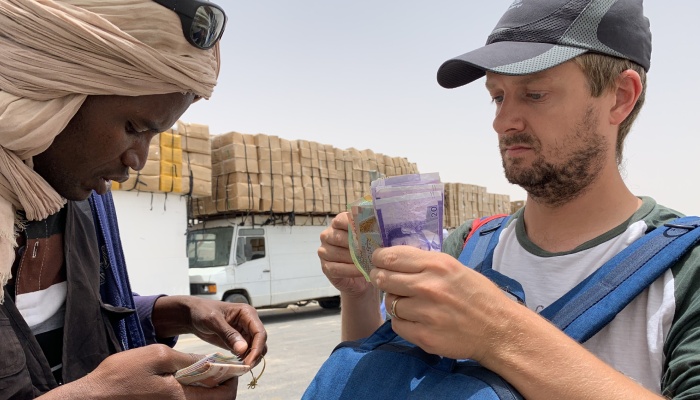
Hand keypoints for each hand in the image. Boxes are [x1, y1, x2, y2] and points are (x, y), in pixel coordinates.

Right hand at [47, 345, 238, 398]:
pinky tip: (185, 377)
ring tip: (202, 369)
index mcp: (182, 397)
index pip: (224, 396)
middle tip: (219, 366)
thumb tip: (208, 361)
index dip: (233, 379)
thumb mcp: (157, 355)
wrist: (93, 397)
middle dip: (222, 384)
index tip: (232, 365)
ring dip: (207, 387)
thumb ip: (186, 359)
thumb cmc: (120, 375)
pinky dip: (193, 391)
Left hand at [152, 296, 266, 366]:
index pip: (260, 332)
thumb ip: (228, 334)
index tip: (249, 362)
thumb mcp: (213, 321)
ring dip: (250, 359)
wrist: (192, 315)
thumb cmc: (202, 312)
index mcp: (247, 313)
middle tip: (243, 368)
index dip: (257, 348)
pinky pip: (246, 352)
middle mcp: (249, 322)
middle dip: (255, 356)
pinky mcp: (238, 341)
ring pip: (255, 349)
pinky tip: (235, 365)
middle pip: (260, 342)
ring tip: (239, 368)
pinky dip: (244, 360)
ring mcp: (245, 332)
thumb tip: (243, 349)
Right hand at [318, 212, 372, 297]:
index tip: (367, 229)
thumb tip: (381, 229)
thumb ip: (371, 232)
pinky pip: (336, 268)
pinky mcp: (325, 267)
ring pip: (337, 253)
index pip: (341, 219)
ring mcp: (324, 251)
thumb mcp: (370, 240)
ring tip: (369, 261)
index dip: (353, 223)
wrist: (361, 277)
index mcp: (338, 224)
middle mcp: (327, 235)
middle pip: (339, 237)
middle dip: (356, 243)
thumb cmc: (366, 253)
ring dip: (354, 258)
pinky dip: (350, 270)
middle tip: (372, 248)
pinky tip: (361, 271)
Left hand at [370, 245, 516, 360]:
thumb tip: (393, 259)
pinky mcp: (424, 335)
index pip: (391, 256)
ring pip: (390, 303)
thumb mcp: (455, 268)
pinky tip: (417, 320)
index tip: (378, 261)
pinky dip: (403, 322)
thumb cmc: (478, 296)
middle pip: (383, 278)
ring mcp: (425, 312)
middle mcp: (428, 286)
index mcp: (437, 264)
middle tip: (385, 281)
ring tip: (412, 304)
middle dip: (381, 279)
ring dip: (395, 303)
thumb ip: (425, 263)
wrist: (499, 330)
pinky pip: (397, 324)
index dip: (379, 258)